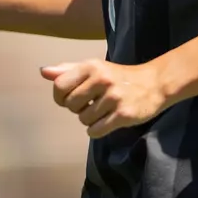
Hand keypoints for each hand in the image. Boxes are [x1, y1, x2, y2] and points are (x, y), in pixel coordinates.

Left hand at [40, 58, 166, 138]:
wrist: (154, 84)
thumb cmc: (119, 77)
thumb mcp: (95, 68)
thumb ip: (68, 70)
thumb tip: (43, 71)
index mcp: (91, 66)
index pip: (59, 86)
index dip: (61, 97)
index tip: (71, 98)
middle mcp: (101, 80)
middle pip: (71, 105)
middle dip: (78, 109)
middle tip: (92, 103)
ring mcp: (113, 98)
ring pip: (83, 120)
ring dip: (90, 120)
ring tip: (103, 110)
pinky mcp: (123, 115)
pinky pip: (95, 131)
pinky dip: (97, 130)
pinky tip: (107, 121)